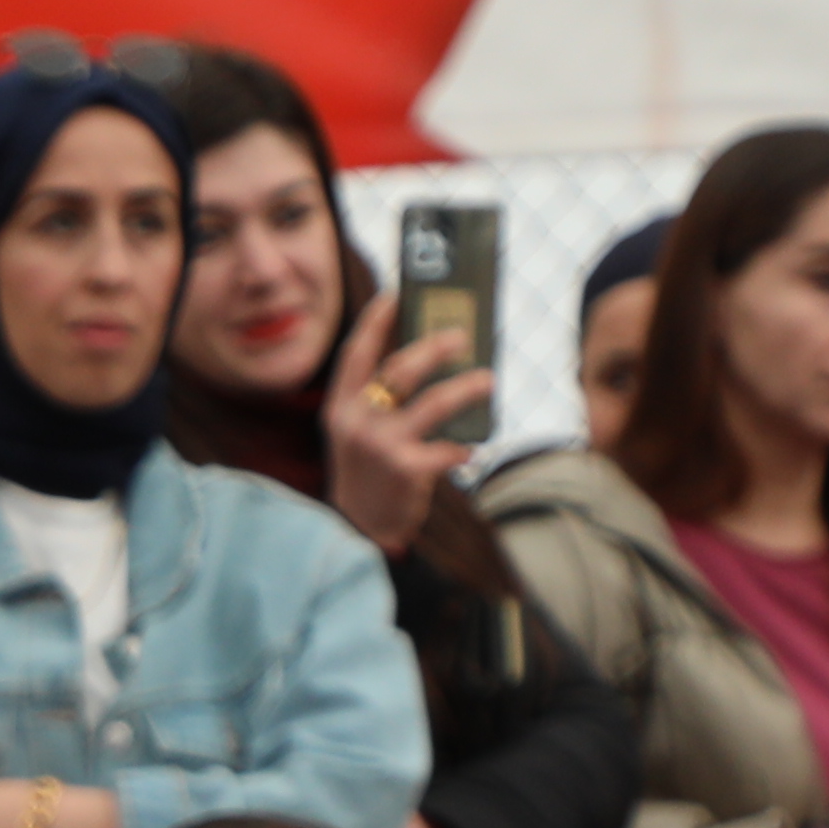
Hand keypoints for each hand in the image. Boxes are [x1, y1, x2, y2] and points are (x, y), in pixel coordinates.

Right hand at [307, 283, 492, 550]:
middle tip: (462, 336)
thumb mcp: (356, 435)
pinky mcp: (407, 469)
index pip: (356, 353)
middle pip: (401, 370)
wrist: (356, 532)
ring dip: (465, 388)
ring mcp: (381, 445)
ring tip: (487, 380)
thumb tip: (422, 358)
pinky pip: (446, 448)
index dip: (376, 321)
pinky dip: (461, 448)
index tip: (396, 294)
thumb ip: (376, 401)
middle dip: (435, 347)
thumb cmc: (366, 476)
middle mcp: (357, 422)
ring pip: (433, 402)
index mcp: (341, 408)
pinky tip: (469, 449)